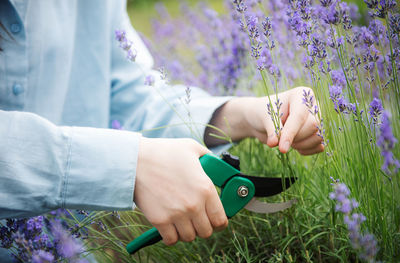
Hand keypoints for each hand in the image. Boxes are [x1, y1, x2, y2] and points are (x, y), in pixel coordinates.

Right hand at [134, 137, 227, 245]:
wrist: (134, 160)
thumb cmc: (163, 151)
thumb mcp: (192, 148)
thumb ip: (209, 158)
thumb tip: (217, 166)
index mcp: (206, 189)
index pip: (221, 220)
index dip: (219, 222)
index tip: (214, 219)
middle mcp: (194, 205)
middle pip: (206, 232)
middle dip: (203, 226)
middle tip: (197, 218)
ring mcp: (176, 214)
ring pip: (189, 237)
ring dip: (187, 231)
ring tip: (182, 220)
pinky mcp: (159, 220)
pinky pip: (171, 239)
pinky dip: (172, 235)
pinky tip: (170, 225)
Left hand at [205, 87, 323, 154]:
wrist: (257, 118)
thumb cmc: (257, 112)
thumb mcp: (261, 116)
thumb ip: (271, 128)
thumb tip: (277, 144)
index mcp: (303, 95)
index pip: (303, 116)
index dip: (291, 133)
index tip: (279, 148)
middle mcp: (313, 105)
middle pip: (313, 128)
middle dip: (294, 139)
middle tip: (278, 143)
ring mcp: (316, 119)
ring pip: (316, 138)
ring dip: (299, 146)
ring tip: (283, 143)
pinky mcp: (314, 133)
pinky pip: (317, 147)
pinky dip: (305, 151)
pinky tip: (292, 147)